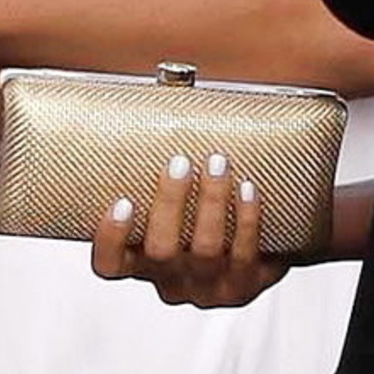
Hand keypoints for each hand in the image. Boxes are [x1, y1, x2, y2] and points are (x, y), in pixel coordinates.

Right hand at [92, 154, 291, 307]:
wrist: (264, 244)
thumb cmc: (207, 210)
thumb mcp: (180, 195)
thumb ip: (166, 156)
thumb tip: (168, 84)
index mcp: (141, 262)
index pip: (109, 264)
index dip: (110, 239)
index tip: (122, 200)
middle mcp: (169, 281)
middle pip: (160, 250)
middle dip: (170, 203)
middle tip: (180, 161)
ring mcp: (206, 289)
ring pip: (205, 252)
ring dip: (212, 202)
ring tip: (218, 162)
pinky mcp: (242, 289)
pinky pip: (244, 256)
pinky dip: (246, 220)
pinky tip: (248, 188)